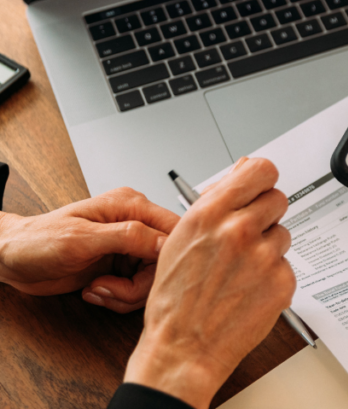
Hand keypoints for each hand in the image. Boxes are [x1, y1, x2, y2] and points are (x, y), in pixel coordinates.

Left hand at [0, 188, 178, 311]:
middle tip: (111, 288)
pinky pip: (137, 289)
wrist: (12, 261)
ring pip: (153, 279)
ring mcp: (128, 248)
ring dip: (127, 294)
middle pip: (165, 261)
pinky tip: (97, 291)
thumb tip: (166, 241)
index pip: (174, 230)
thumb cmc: (37, 241)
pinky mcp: (121, 267)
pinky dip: (119, 297)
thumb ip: (129, 237)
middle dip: (141, 284)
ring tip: (99, 289)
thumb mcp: (83, 239)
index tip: (151, 276)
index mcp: (131, 206)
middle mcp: (135, 225)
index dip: (169, 257)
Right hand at [123, 157, 295, 408]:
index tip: (259, 189)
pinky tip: (249, 289)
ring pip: (283, 234)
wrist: (182, 348)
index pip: (261, 170)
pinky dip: (273, 275)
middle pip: (277, 199)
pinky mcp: (282, 281)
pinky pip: (286, 264)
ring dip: (267, 247)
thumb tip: (242, 169)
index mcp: (210, 214)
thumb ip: (215, 200)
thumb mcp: (181, 238)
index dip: (261, 180)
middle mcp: (239, 231)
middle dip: (264, 215)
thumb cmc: (175, 300)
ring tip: (240, 271)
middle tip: (246, 237)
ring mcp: (264, 256)